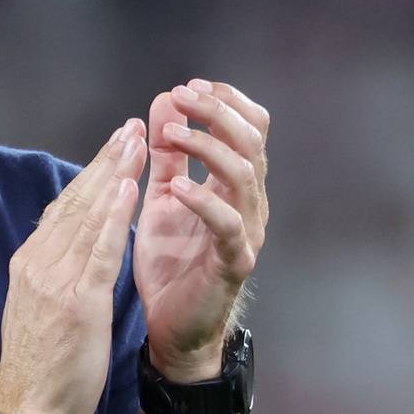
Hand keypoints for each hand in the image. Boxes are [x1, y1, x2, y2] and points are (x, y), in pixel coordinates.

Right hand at [0, 119, 146, 413]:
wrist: (27, 412)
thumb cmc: (39, 370)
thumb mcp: (40, 310)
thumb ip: (54, 276)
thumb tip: (71, 249)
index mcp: (30, 264)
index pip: (63, 209)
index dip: (90, 176)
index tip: (113, 150)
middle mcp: (38, 264)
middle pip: (76, 201)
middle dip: (106, 162)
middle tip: (131, 128)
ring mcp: (55, 281)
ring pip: (89, 215)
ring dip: (116, 174)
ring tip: (137, 142)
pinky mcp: (77, 301)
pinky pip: (100, 248)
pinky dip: (116, 214)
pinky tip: (131, 187)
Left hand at [135, 79, 269, 381]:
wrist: (172, 327)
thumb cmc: (171, 261)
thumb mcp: (162, 196)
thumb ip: (166, 152)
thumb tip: (164, 98)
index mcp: (235, 184)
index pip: (250, 126)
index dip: (225, 101)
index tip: (189, 86)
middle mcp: (250, 203)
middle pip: (252, 141)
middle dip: (216, 111)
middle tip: (181, 95)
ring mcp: (247, 232)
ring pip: (245, 175)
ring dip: (207, 147)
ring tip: (171, 133)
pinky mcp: (234, 262)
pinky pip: (228, 225)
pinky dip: (203, 201)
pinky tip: (177, 188)